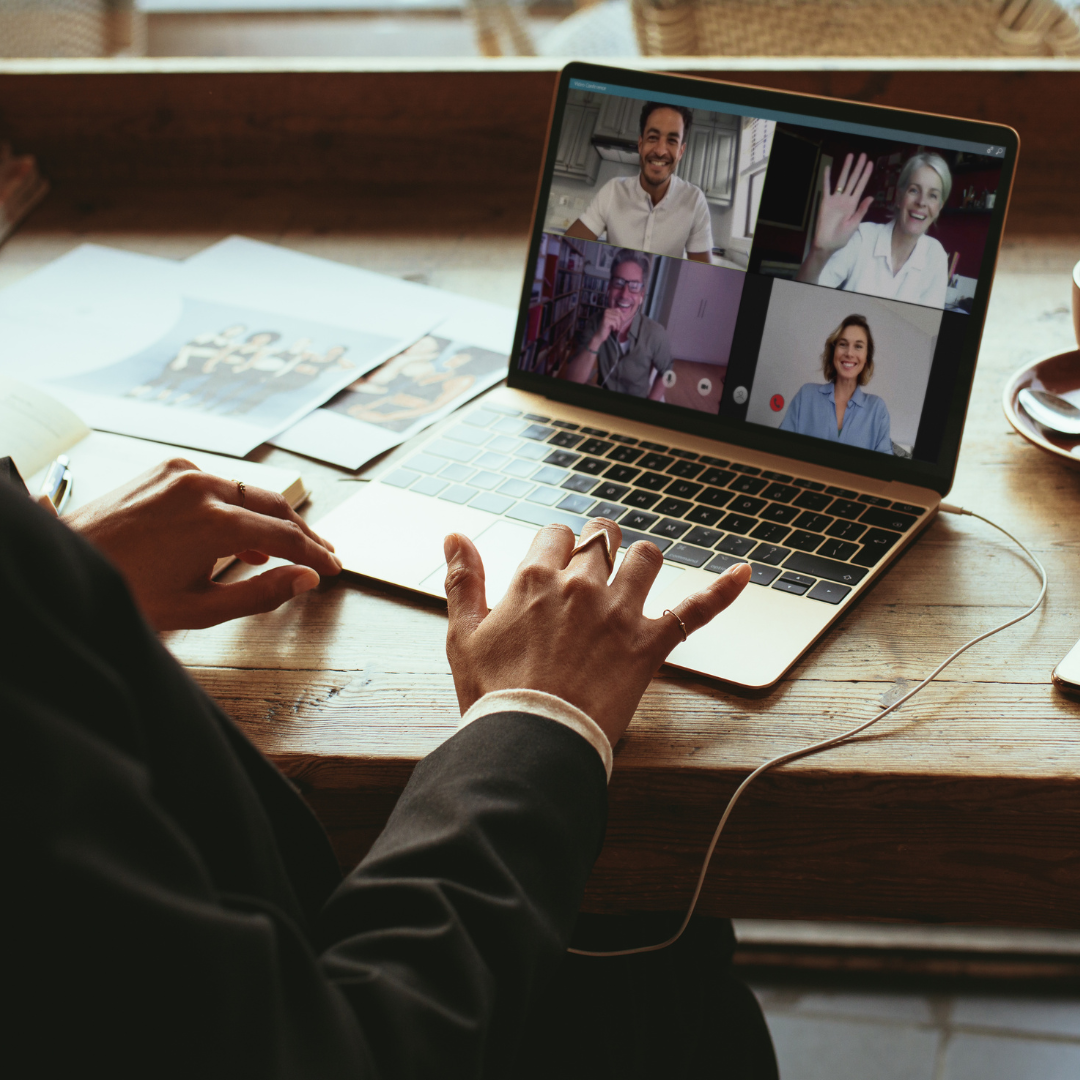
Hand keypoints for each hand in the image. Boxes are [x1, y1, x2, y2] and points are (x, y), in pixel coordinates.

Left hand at [64, 458, 341, 630]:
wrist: (70, 564)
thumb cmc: (129, 593)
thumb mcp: (199, 609)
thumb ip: (261, 594)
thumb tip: (308, 581)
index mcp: (213, 523)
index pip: (286, 536)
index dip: (316, 555)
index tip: (335, 569)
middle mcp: (202, 487)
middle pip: (274, 506)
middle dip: (303, 533)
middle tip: (324, 556)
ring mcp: (182, 473)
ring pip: (248, 493)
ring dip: (272, 520)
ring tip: (290, 549)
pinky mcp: (167, 468)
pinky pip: (219, 486)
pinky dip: (238, 508)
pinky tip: (244, 537)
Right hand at [443, 519, 750, 745]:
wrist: (531, 740)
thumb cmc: (495, 695)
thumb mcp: (463, 635)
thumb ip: (462, 580)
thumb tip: (455, 538)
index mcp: (535, 578)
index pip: (554, 534)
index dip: (555, 547)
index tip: (554, 564)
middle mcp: (581, 585)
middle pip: (601, 538)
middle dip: (600, 545)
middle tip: (597, 564)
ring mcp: (619, 611)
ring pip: (645, 559)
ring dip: (642, 562)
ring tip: (638, 574)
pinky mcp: (649, 642)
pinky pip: (694, 609)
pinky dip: (722, 590)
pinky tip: (743, 574)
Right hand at [591, 307, 622, 350]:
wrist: (601, 334)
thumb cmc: (608, 328)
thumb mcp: (613, 320)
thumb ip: (617, 316)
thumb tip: (625, 316)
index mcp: (608, 310)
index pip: (618, 310)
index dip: (621, 315)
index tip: (623, 320)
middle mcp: (606, 311)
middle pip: (618, 315)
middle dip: (619, 322)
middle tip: (617, 327)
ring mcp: (605, 315)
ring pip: (617, 318)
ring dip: (618, 325)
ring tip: (615, 328)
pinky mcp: (605, 320)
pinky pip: (614, 322)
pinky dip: (615, 327)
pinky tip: (612, 329)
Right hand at [812, 152, 873, 256]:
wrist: (827, 244)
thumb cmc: (841, 237)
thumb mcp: (854, 224)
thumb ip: (861, 210)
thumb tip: (870, 197)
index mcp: (853, 204)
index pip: (861, 186)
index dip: (865, 175)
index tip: (870, 164)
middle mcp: (845, 199)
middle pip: (853, 180)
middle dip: (858, 167)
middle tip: (863, 155)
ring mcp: (835, 200)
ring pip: (841, 180)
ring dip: (846, 168)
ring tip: (850, 156)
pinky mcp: (825, 203)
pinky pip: (826, 188)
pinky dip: (827, 179)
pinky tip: (828, 168)